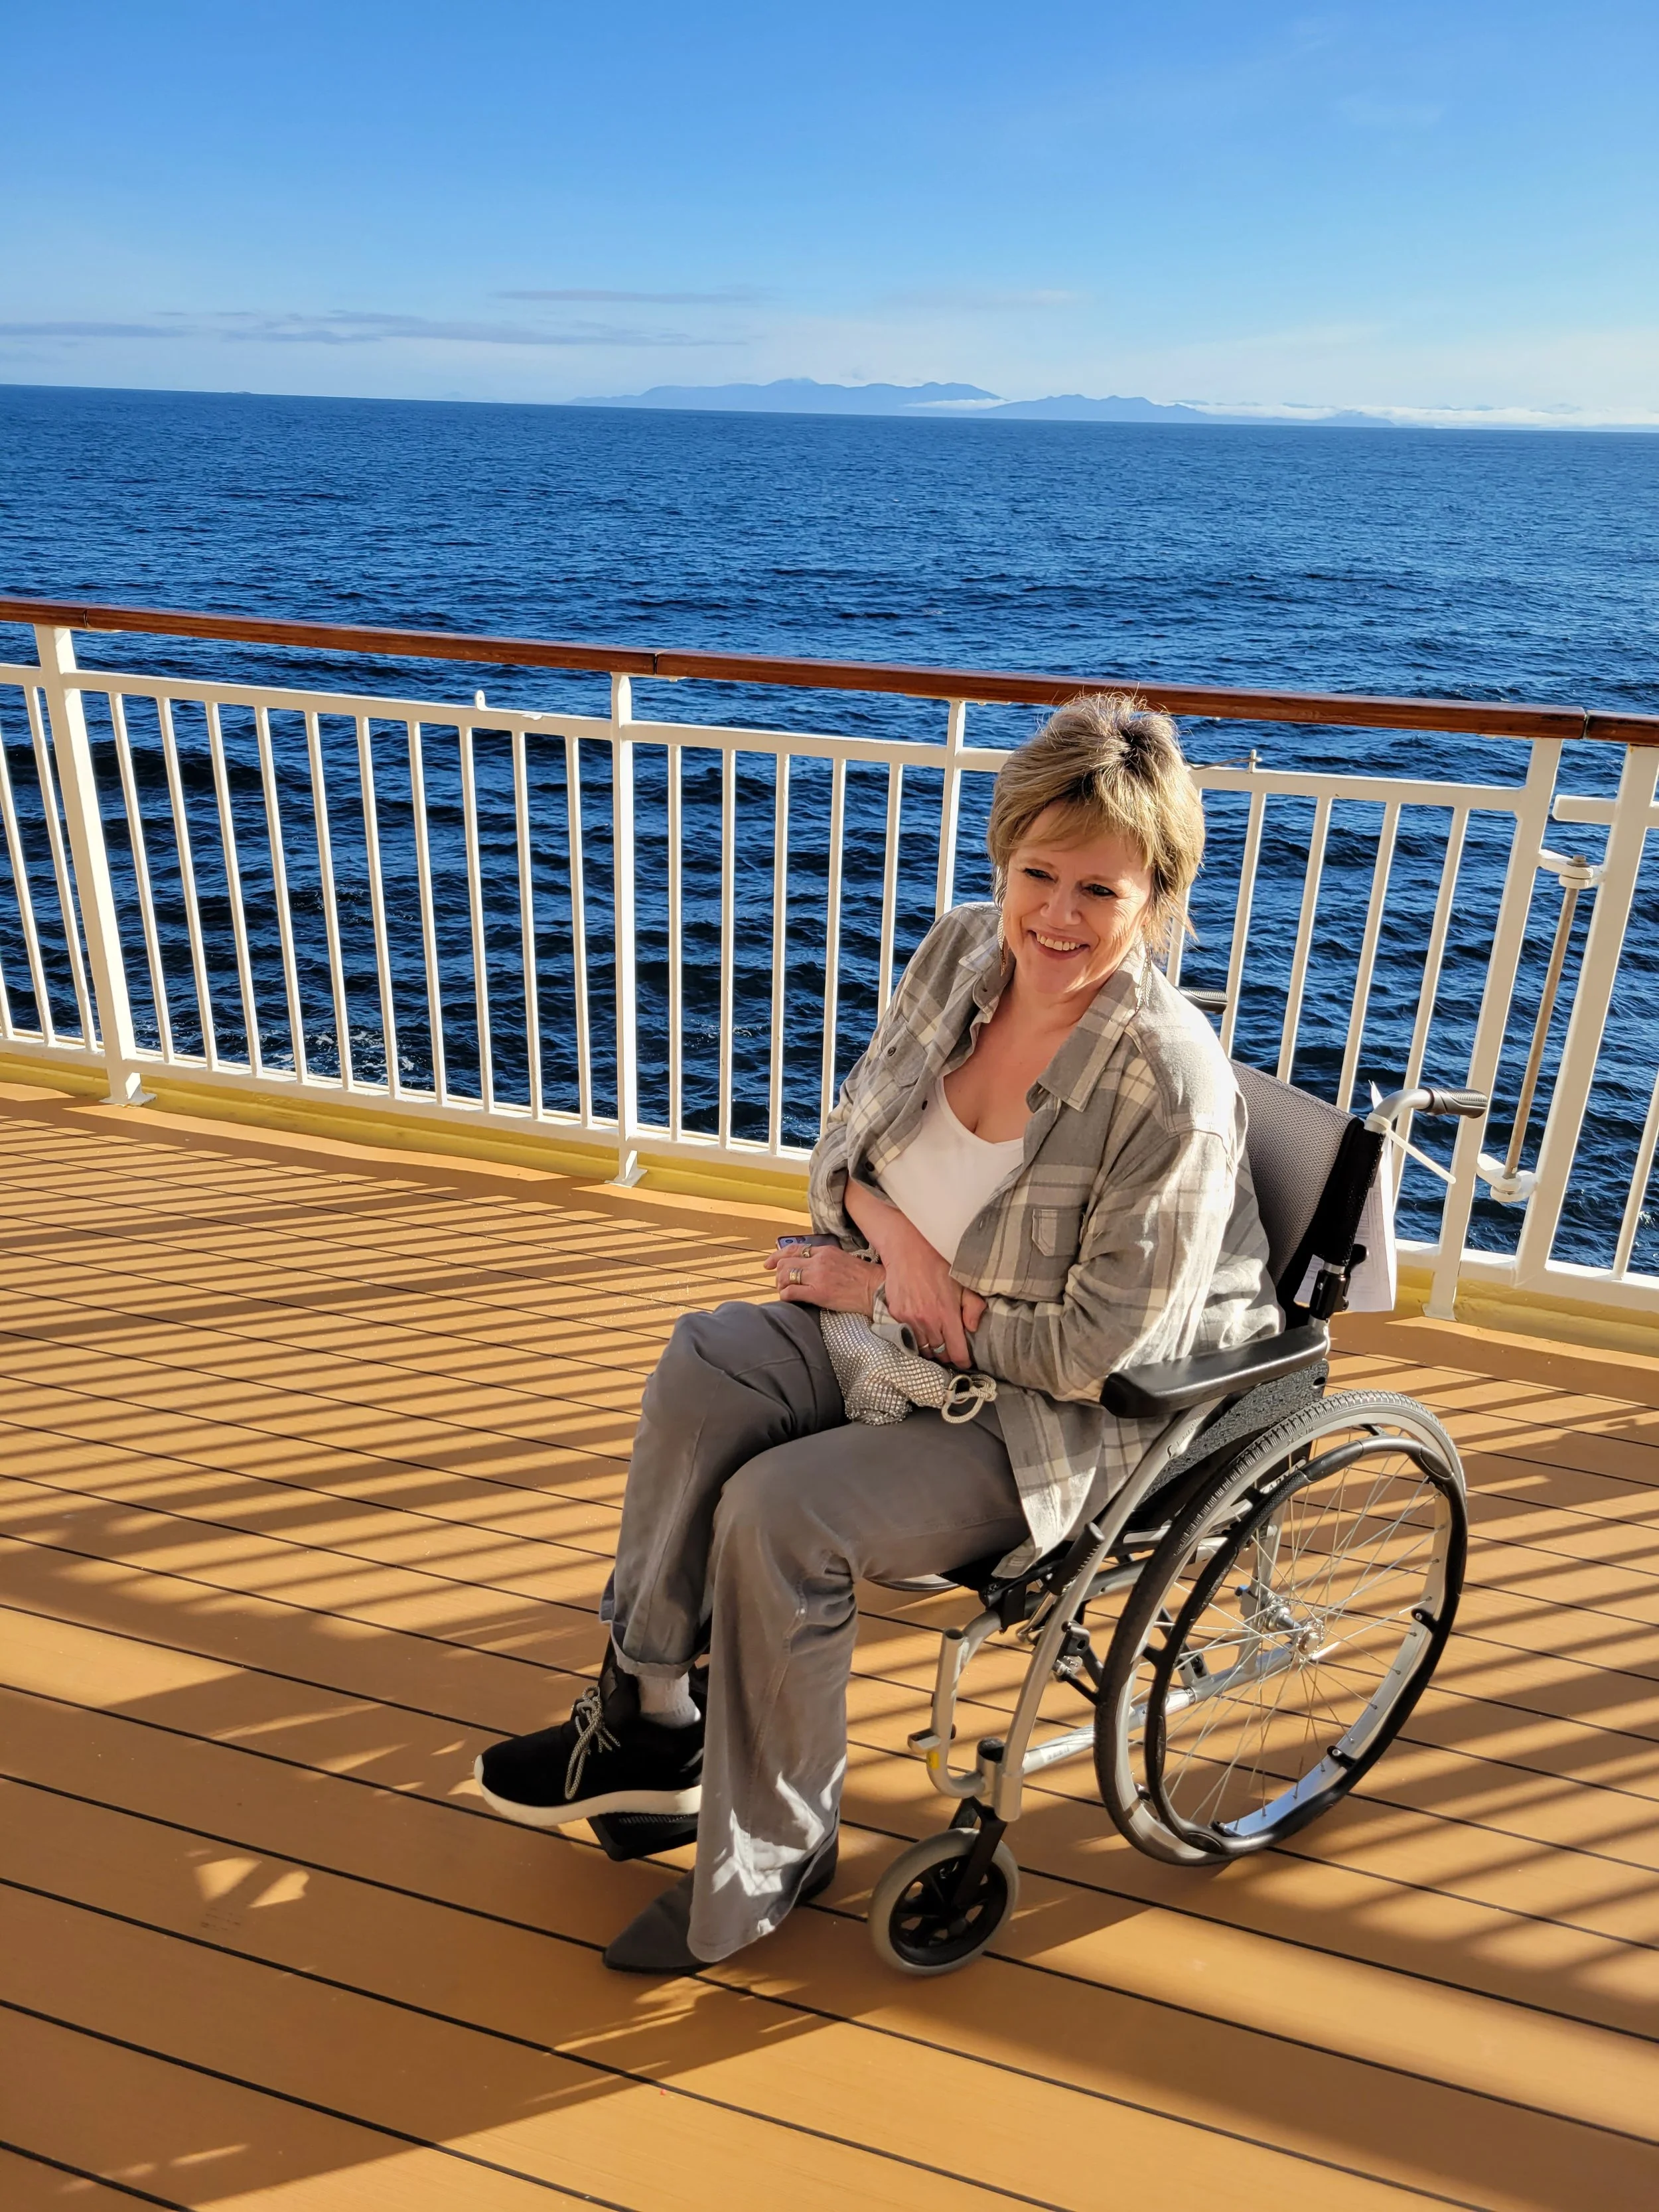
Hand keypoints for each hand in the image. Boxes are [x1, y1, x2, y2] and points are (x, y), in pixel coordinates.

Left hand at [766, 1241, 881, 1314]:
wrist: (875, 1289)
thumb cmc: (863, 1278)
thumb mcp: (842, 1260)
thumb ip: (824, 1259)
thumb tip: (809, 1266)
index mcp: (825, 1251)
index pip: (794, 1249)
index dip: (777, 1256)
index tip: (769, 1264)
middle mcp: (818, 1261)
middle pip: (785, 1262)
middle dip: (778, 1274)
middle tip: (779, 1283)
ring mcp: (817, 1276)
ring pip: (785, 1275)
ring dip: (780, 1285)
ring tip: (785, 1292)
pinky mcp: (818, 1293)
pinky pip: (791, 1292)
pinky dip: (785, 1296)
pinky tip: (789, 1299)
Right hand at [878, 1215, 985, 1368]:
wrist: (907, 1251)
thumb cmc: (939, 1265)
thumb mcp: (964, 1283)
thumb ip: (974, 1307)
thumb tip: (972, 1328)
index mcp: (948, 1314)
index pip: (957, 1353)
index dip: (963, 1360)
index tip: (965, 1360)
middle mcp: (928, 1321)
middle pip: (939, 1354)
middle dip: (947, 1353)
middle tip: (951, 1346)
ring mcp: (909, 1320)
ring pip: (922, 1348)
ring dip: (931, 1347)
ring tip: (936, 1339)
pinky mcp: (896, 1316)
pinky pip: (907, 1336)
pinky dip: (915, 1337)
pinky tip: (921, 1328)